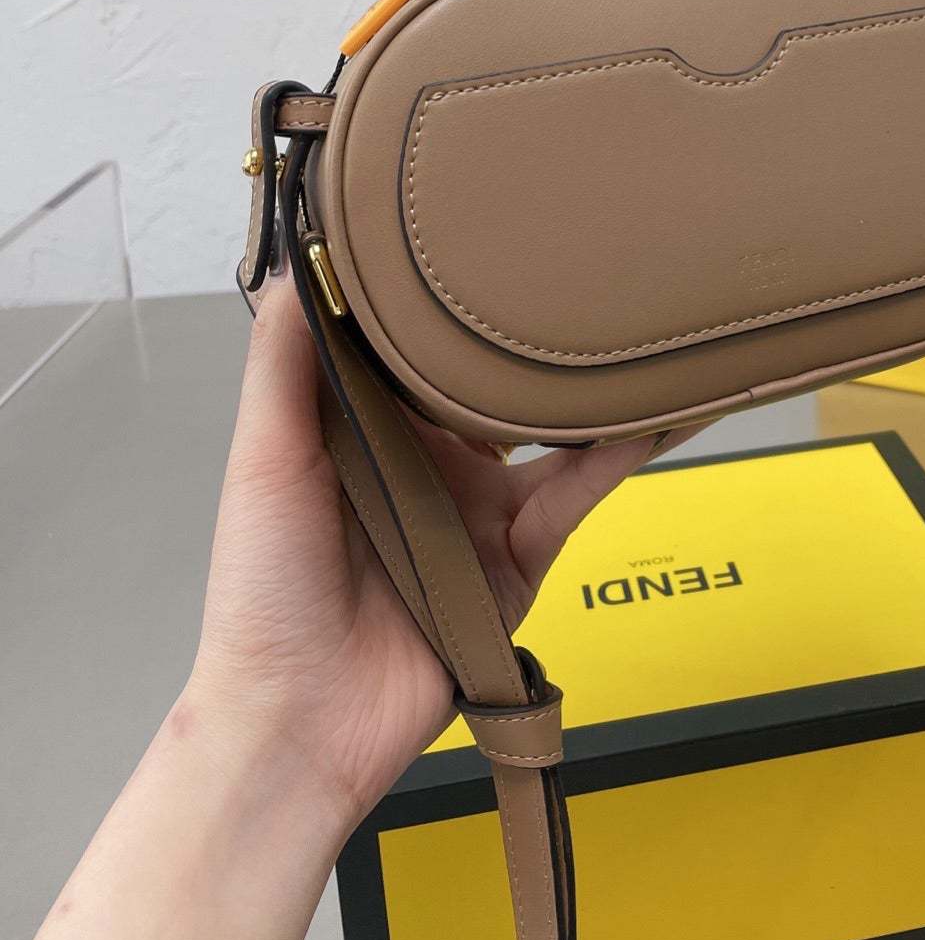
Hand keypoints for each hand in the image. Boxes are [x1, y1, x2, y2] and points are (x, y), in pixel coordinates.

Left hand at [185, 279, 658, 836]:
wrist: (300, 718)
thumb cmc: (263, 591)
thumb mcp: (263, 459)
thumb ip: (283, 365)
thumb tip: (303, 264)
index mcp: (365, 431)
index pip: (414, 344)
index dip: (445, 294)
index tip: (481, 221)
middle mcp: (427, 463)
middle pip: (491, 383)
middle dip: (532, 332)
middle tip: (580, 257)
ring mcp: (477, 512)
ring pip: (548, 433)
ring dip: (588, 387)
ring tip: (634, 326)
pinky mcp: (518, 561)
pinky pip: (575, 497)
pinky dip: (613, 457)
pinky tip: (647, 414)